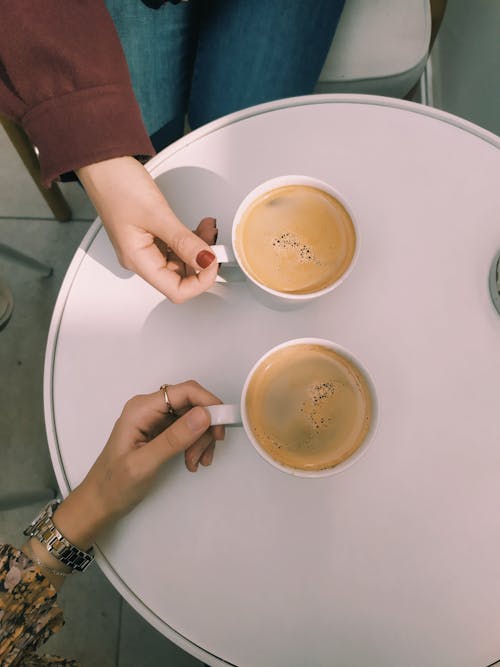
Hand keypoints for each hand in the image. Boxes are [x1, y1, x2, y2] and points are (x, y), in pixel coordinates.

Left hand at [52, 381, 223, 549]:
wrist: (100, 503)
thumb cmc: (115, 484)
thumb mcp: (144, 463)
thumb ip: (174, 438)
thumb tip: (205, 415)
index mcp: (142, 408)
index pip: (185, 391)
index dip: (208, 403)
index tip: (221, 427)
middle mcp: (150, 408)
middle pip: (192, 404)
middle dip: (204, 428)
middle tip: (205, 454)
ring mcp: (155, 419)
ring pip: (193, 418)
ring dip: (201, 440)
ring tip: (195, 463)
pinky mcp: (160, 432)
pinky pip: (187, 430)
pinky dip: (195, 445)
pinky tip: (192, 462)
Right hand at [77, 157, 218, 302]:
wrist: (102, 163)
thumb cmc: (116, 184)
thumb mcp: (157, 214)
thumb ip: (184, 241)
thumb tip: (206, 260)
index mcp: (138, 260)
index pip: (176, 291)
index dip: (200, 281)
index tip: (213, 260)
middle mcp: (141, 259)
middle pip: (180, 278)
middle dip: (202, 262)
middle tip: (215, 242)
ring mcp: (145, 247)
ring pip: (181, 261)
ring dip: (199, 249)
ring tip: (208, 229)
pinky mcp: (150, 235)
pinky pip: (176, 246)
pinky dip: (191, 239)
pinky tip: (199, 227)